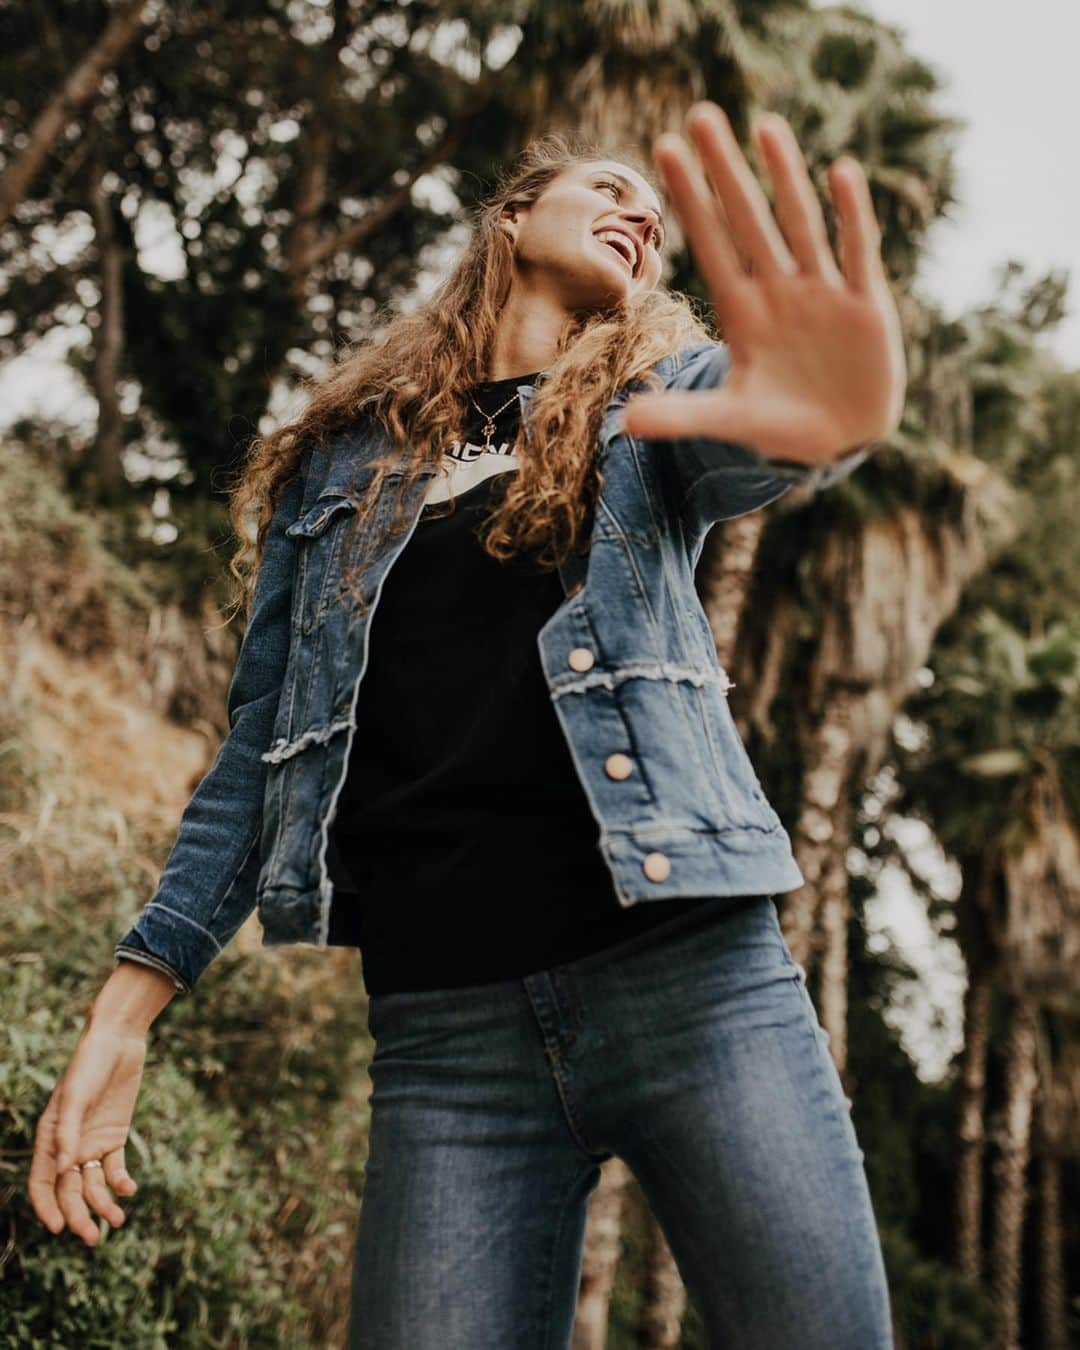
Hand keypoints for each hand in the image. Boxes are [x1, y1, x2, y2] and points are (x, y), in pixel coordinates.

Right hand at [28, 1019, 145, 1245]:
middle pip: (70, 1191)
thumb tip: (63, 1171)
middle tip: (94, 1238)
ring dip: (103, 1204)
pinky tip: (128, 1190)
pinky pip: (114, 1167)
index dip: (47, 1208)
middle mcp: (68, 1146)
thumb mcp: (76, 1097)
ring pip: (93, 1184)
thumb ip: (68, 1132)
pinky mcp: (115, 1136)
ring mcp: (92, 1142)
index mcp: (49, 1138)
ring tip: (117, 1221)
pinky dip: (120, 1182)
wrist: (118, 1040)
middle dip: (79, 1216)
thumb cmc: (89, 1064)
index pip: (41, 1184)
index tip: (58, 1228)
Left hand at [623, 102, 906, 463]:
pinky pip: (856, 250)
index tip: (665, 150)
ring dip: (785, 176)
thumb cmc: (779, 426)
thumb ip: (682, 417)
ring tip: (765, 125)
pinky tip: (840, 172)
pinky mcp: (864, 304)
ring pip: (799, 223)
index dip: (690, 200)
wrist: (839, 438)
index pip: (711, 246)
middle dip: (725, 172)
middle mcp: (778, 291)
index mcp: (742, 313)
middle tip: (700, 114)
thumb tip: (626, 423)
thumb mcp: (729, 420)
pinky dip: (850, 215)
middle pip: (747, 221)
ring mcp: (821, 292)